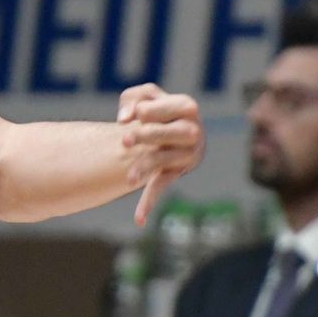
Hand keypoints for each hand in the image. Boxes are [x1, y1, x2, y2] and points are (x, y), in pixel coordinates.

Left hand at [117, 83, 205, 225]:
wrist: (167, 131)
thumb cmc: (155, 110)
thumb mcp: (144, 96)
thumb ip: (133, 98)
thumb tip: (125, 120)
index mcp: (187, 107)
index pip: (169, 108)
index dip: (146, 111)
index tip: (133, 115)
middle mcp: (192, 131)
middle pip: (174, 133)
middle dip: (148, 136)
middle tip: (125, 140)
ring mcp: (186, 154)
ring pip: (164, 161)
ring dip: (145, 168)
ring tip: (129, 179)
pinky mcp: (175, 171)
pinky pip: (161, 186)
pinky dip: (148, 203)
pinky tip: (139, 220)